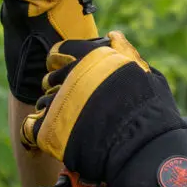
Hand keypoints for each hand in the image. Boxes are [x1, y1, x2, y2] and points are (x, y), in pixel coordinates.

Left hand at [21, 31, 183, 180]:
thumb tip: (114, 36)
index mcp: (94, 58)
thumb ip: (127, 54)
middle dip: (58, 87)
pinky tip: (54, 136)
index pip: (60, 50)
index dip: (60, 60)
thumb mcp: (148, 75)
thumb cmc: (154, 114)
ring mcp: (60, 100)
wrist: (146, 150)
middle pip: (50, 77)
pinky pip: (32, 126)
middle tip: (71, 101)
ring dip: (52, 110)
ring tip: (69, 123)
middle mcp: (73, 74)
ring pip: (43, 101)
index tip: (64, 68)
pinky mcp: (50, 128)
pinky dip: (40, 131)